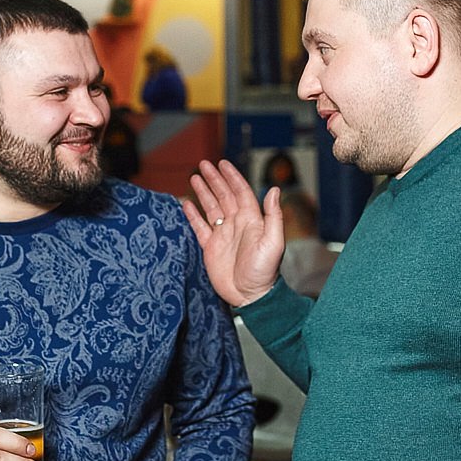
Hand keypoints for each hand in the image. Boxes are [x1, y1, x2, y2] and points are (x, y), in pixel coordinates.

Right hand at [181, 160, 285, 306]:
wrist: (250, 296)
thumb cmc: (265, 272)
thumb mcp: (274, 242)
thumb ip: (273, 216)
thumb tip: (273, 189)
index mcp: (251, 220)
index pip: (240, 192)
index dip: (231, 177)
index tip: (222, 164)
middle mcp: (236, 224)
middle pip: (224, 196)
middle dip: (214, 179)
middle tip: (203, 164)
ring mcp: (223, 235)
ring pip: (211, 208)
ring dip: (204, 192)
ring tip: (194, 177)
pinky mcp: (211, 248)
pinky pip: (200, 227)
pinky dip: (193, 215)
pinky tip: (186, 203)